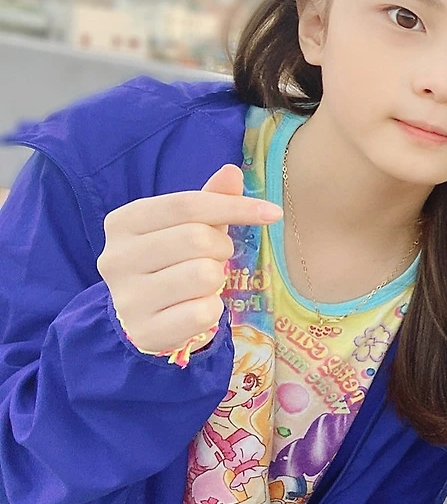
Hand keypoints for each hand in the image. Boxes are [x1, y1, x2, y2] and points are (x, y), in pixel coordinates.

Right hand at [97, 165, 280, 353]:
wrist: (144, 317)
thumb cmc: (171, 261)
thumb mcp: (187, 226)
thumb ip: (210, 199)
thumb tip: (232, 172)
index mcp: (124, 222)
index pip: (187, 205)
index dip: (235, 206)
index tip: (273, 213)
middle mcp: (117, 258)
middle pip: (197, 238)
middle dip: (222, 247)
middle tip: (215, 257)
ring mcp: (127, 297)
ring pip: (204, 275)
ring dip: (217, 279)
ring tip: (202, 282)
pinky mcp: (146, 331)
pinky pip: (204, 312)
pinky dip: (212, 309)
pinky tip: (196, 308)